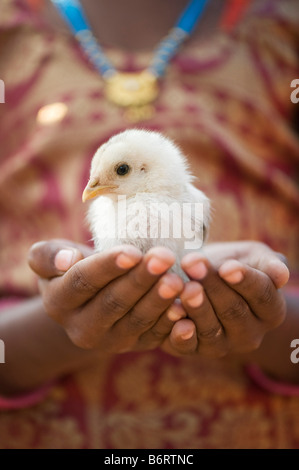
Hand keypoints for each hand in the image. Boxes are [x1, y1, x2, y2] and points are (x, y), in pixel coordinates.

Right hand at [28, 239, 184, 353]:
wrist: (90, 299)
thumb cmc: (72, 267)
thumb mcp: (50, 257)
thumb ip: (48, 255)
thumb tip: (67, 260)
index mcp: (58, 303)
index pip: (82, 282)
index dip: (108, 267)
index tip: (132, 251)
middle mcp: (81, 329)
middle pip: (113, 303)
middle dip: (140, 280)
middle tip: (164, 258)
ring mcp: (109, 341)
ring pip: (136, 321)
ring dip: (159, 300)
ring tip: (177, 280)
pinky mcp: (134, 346)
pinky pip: (154, 336)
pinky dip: (170, 322)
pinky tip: (184, 305)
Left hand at [162, 241, 289, 356]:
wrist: (201, 279)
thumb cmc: (230, 264)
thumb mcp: (252, 257)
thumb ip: (268, 264)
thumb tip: (281, 275)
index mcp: (270, 310)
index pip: (262, 295)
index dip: (245, 281)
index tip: (227, 267)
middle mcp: (251, 334)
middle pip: (234, 311)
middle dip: (213, 287)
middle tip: (193, 266)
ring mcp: (224, 345)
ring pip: (211, 330)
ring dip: (197, 308)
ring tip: (185, 287)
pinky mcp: (195, 350)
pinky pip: (188, 346)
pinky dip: (180, 333)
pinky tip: (173, 312)